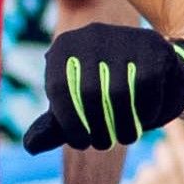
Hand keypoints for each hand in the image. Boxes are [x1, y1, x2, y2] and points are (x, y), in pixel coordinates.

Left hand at [18, 23, 183, 155]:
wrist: (150, 65)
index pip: (59, 88)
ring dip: (123, 126)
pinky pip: (148, 88)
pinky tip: (144, 120)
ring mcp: (123, 37)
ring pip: (120, 93)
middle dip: (98, 127)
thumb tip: (30, 147)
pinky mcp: (153, 45)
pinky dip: (147, 112)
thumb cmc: (103, 89)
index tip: (81, 143)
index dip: (69, 123)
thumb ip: (53, 125)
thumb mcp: (74, 105)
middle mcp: (90, 35)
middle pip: (90, 93)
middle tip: (103, 144)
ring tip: (124, 137)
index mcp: (64, 47)